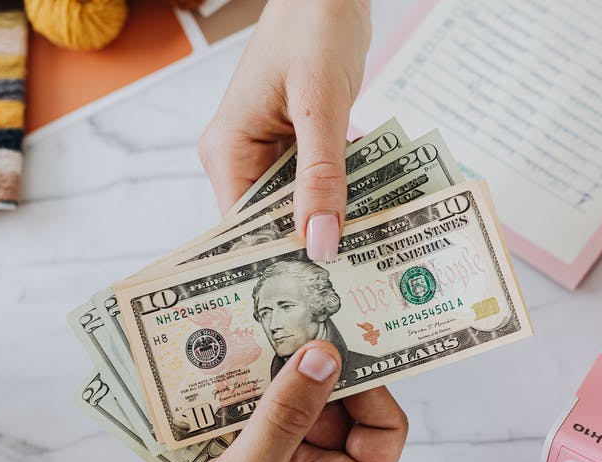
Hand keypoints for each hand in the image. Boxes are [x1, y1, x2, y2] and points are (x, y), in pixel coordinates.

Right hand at [88, 341, 408, 461]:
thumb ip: (286, 414)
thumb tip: (323, 356)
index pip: (382, 429)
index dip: (371, 385)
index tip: (344, 342)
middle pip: (336, 413)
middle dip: (314, 373)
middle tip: (291, 325)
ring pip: (290, 414)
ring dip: (272, 381)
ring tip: (252, 336)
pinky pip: (253, 426)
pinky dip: (239, 401)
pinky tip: (217, 370)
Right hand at [198, 0, 371, 261]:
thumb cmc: (313, 28)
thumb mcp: (321, 106)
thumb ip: (321, 176)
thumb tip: (320, 243)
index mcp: (227, 150)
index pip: (243, 230)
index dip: (277, 262)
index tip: (317, 293)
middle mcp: (241, 155)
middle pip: (273, 222)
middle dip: (313, 246)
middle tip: (358, 284)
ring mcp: (269, 150)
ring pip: (301, 205)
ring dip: (333, 222)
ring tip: (372, 258)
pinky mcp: (298, 142)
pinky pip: (318, 182)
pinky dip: (344, 195)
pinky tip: (374, 216)